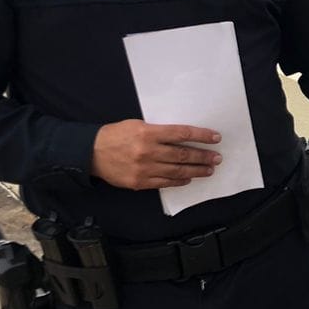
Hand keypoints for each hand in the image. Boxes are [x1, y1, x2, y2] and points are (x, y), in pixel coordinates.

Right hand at [91, 120, 221, 190]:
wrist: (91, 153)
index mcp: (148, 133)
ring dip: (196, 170)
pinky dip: (179, 181)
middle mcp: (148, 151)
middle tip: (217, 158)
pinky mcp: (140, 183)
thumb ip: (158, 131)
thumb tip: (182, 136)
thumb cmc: (115, 135)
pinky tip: (189, 178)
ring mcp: (144, 169)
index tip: (215, 138)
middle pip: (183, 154)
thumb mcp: (137, 125)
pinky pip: (165, 183)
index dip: (201, 136)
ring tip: (209, 169)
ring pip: (177, 171)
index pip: (182, 134)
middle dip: (203, 156)